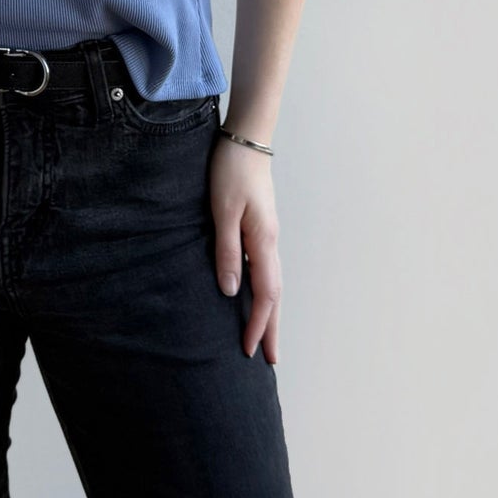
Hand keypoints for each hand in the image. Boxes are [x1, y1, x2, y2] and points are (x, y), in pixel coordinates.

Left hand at [209, 132, 282, 362]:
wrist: (246, 138)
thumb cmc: (230, 171)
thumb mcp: (222, 211)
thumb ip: (227, 251)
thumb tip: (230, 291)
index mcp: (264, 241)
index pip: (267, 295)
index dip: (259, 325)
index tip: (250, 350)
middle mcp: (271, 242)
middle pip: (276, 295)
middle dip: (273, 328)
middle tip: (271, 360)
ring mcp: (268, 235)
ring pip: (273, 283)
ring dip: (270, 312)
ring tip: (265, 336)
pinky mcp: (261, 227)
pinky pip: (266, 269)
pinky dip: (264, 291)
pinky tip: (254, 296)